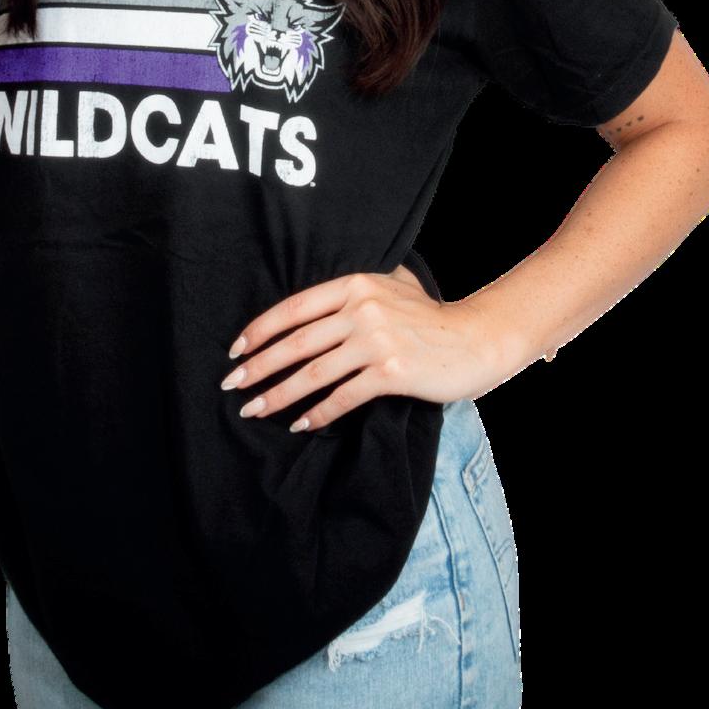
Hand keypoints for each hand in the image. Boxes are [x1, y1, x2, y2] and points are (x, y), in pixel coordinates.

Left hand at [221, 263, 513, 433]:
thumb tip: (316, 296)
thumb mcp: (395, 284)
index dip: (260, 330)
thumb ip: (359, 285)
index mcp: (357, 284)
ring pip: (313, 373)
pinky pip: (343, 397)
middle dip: (258, 366)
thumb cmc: (431, 316)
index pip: (295, 308)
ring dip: (278, 395)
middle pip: (297, 343)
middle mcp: (363, 309)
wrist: (476, 340)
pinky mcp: (391, 372)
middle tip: (232, 386)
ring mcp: (377, 340)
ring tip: (255, 410)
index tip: (236, 350)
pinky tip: (299, 425)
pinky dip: (317, 413)